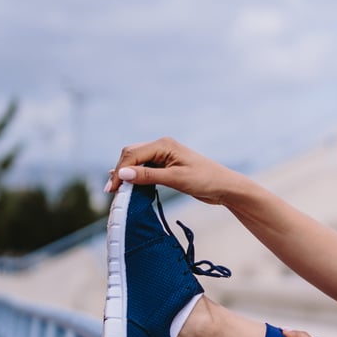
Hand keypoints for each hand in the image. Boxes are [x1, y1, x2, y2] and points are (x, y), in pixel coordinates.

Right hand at [109, 137, 241, 204]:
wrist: (224, 186)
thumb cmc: (205, 180)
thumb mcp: (175, 179)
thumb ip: (148, 176)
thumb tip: (123, 174)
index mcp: (163, 145)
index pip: (133, 155)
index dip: (120, 171)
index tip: (113, 188)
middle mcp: (161, 147)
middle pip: (131, 155)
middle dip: (120, 171)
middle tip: (111, 191)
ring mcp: (164, 156)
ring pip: (136, 162)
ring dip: (126, 174)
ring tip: (116, 189)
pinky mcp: (166, 166)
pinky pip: (145, 169)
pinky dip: (136, 177)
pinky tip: (128, 185)